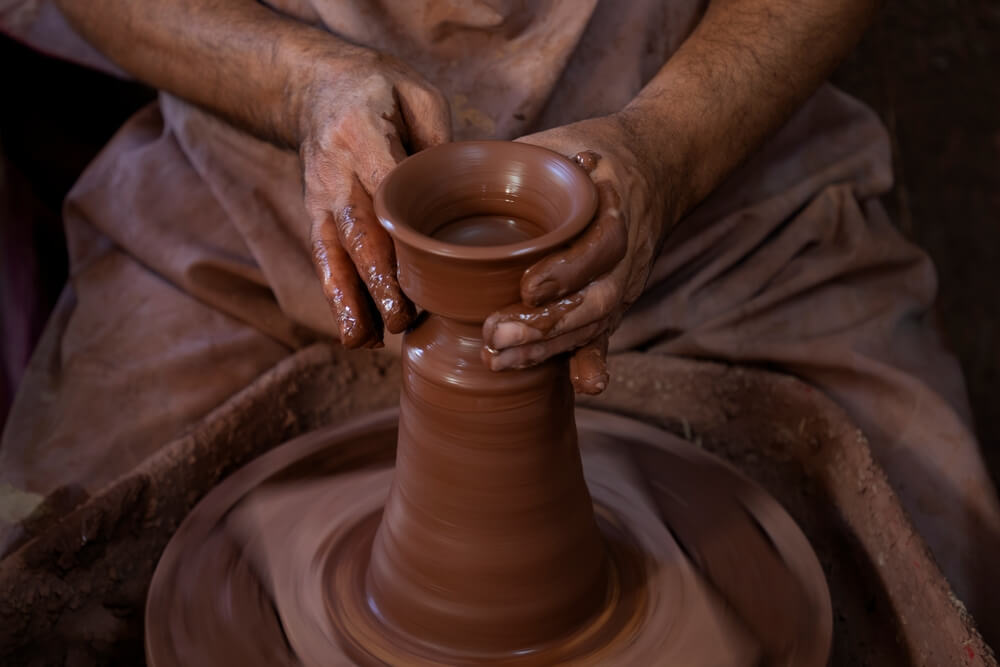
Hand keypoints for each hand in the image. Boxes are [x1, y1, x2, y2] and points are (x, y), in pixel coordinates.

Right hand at [298, 46, 450, 347]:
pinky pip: (324, 260)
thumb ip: (436, 141)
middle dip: (378, 279)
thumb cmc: (379, 89)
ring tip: (364, 340)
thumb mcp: (416, 93)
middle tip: (401, 319)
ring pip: (333, 254)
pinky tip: (355, 334)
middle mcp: (334, 172)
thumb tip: (463, 195)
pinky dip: (338, 299)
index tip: (423, 266)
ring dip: (350, 300)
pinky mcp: (313, 215)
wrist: (314, 85)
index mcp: (362, 134)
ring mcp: (319, 197)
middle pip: (358, 232)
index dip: (400, 231)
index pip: (383, 188)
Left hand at [481, 113, 675, 393]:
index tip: (528, 287)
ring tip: (499, 360)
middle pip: (595, 300)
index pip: (600, 245)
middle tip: (494, 335)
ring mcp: (622, 282)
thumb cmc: (590, 154)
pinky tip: (584, 387)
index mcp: (611, 207)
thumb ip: (515, 163)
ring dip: (549, 350)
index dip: (568, 271)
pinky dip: (592, 363)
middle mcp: (624, 253)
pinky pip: (603, 336)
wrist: (655, 166)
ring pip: (593, 325)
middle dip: (546, 326)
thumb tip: (444, 174)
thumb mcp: (558, 144)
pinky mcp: (614, 302)